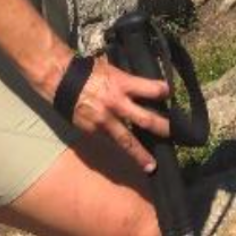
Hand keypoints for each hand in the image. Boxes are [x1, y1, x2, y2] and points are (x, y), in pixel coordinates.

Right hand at [69, 55, 170, 172]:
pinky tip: (128, 155)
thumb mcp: (113, 69)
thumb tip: (142, 86)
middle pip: (145, 119)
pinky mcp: (93, 131)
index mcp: (123, 84)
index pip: (151, 89)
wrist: (61, 79)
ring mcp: (105, 120)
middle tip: (174, 134)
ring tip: (151, 166)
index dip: (163, 91)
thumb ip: (127, 81)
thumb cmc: (88, 70)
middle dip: (162, 128)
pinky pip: (110, 141)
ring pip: (127, 141)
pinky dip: (119, 148)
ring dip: (140, 154)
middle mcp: (117, 104)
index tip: (171, 94)